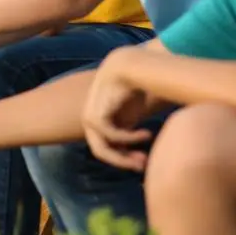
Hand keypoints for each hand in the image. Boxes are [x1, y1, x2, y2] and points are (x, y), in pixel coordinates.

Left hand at [82, 49, 153, 171]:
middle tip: (143, 166)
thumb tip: (137, 159)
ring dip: (125, 156)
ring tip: (146, 151)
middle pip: (101, 152)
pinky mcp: (94, 116)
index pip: (105, 149)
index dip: (123, 159)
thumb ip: (127, 134)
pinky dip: (130, 138)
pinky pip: (112, 136)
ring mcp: (88, 120)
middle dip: (122, 162)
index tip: (144, 161)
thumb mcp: (129, 117)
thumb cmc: (131, 90)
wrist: (126, 68)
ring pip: (102, 150)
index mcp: (95, 124)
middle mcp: (88, 123)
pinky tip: (147, 134)